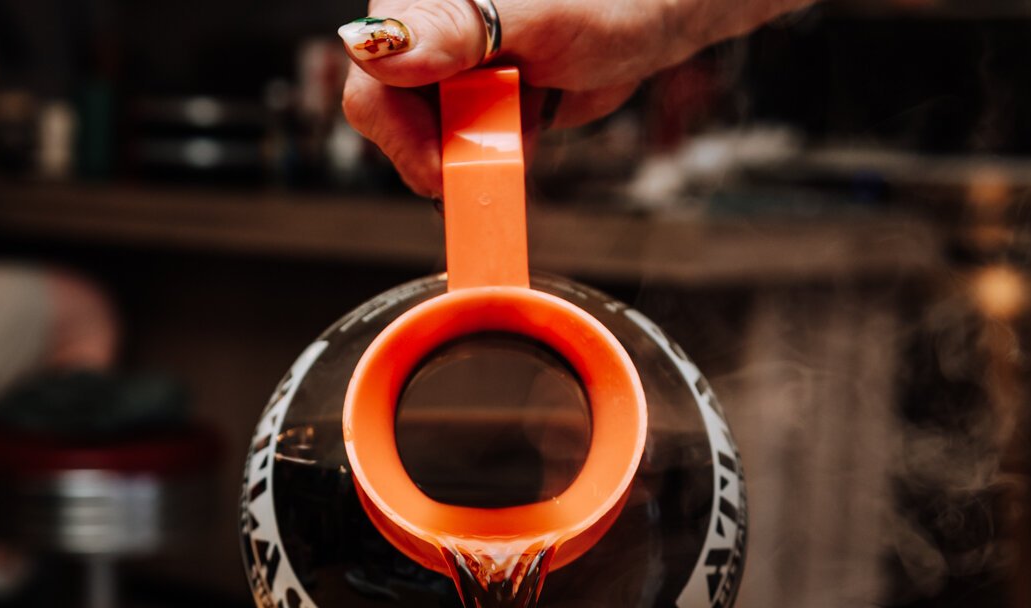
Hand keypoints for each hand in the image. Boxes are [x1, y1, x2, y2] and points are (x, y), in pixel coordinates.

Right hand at [337, 0, 800, 195]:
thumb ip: (455, 30)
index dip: (405, 137)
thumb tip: (380, 45)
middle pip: (393, 117)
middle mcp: (426, 28)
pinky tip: (529, 122)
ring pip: (426, 141)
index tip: (449, 169)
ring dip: (474, 154)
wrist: (658, 14)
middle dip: (444, 148)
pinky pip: (461, 148)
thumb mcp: (540, 17)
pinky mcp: (476, 96)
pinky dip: (494, 155)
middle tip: (502, 143)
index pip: (372, 80)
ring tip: (527, 118)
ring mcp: (450, 65)